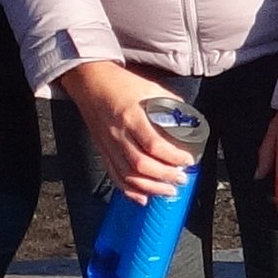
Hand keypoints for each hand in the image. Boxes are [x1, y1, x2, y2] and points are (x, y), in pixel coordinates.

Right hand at [60, 59, 199, 201]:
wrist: (89, 80)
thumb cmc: (119, 83)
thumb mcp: (149, 87)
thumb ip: (169, 103)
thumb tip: (188, 118)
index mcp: (131, 116)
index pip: (154, 144)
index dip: (173, 157)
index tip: (187, 160)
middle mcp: (118, 133)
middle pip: (141, 165)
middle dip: (165, 176)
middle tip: (181, 178)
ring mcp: (109, 144)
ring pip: (128, 175)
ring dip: (150, 188)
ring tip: (167, 190)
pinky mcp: (103, 150)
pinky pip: (114, 175)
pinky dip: (128, 190)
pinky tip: (142, 196)